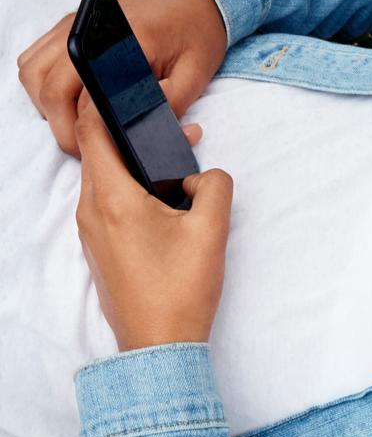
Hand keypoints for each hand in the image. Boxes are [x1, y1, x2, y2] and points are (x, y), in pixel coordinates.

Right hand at [17, 0, 226, 155]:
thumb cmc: (198, 32)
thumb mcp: (196, 74)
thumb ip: (170, 105)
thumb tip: (140, 135)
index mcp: (125, 40)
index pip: (84, 94)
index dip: (83, 130)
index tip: (95, 150)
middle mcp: (89, 27)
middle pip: (48, 86)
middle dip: (60, 125)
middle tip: (84, 146)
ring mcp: (74, 23)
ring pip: (33, 72)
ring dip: (47, 104)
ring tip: (76, 124)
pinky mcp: (70, 25)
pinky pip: (36, 58)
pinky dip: (43, 83)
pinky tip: (69, 100)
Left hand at [75, 107, 233, 351]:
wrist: (159, 345)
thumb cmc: (181, 289)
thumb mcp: (212, 230)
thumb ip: (215, 186)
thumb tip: (204, 176)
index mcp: (113, 199)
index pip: (93, 133)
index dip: (106, 104)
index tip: (129, 90)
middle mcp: (91, 211)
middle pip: (100, 154)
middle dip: (135, 135)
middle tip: (176, 129)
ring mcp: (91, 232)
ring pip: (106, 179)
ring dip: (138, 164)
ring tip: (181, 167)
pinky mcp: (101, 248)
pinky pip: (110, 203)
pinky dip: (135, 190)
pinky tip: (169, 201)